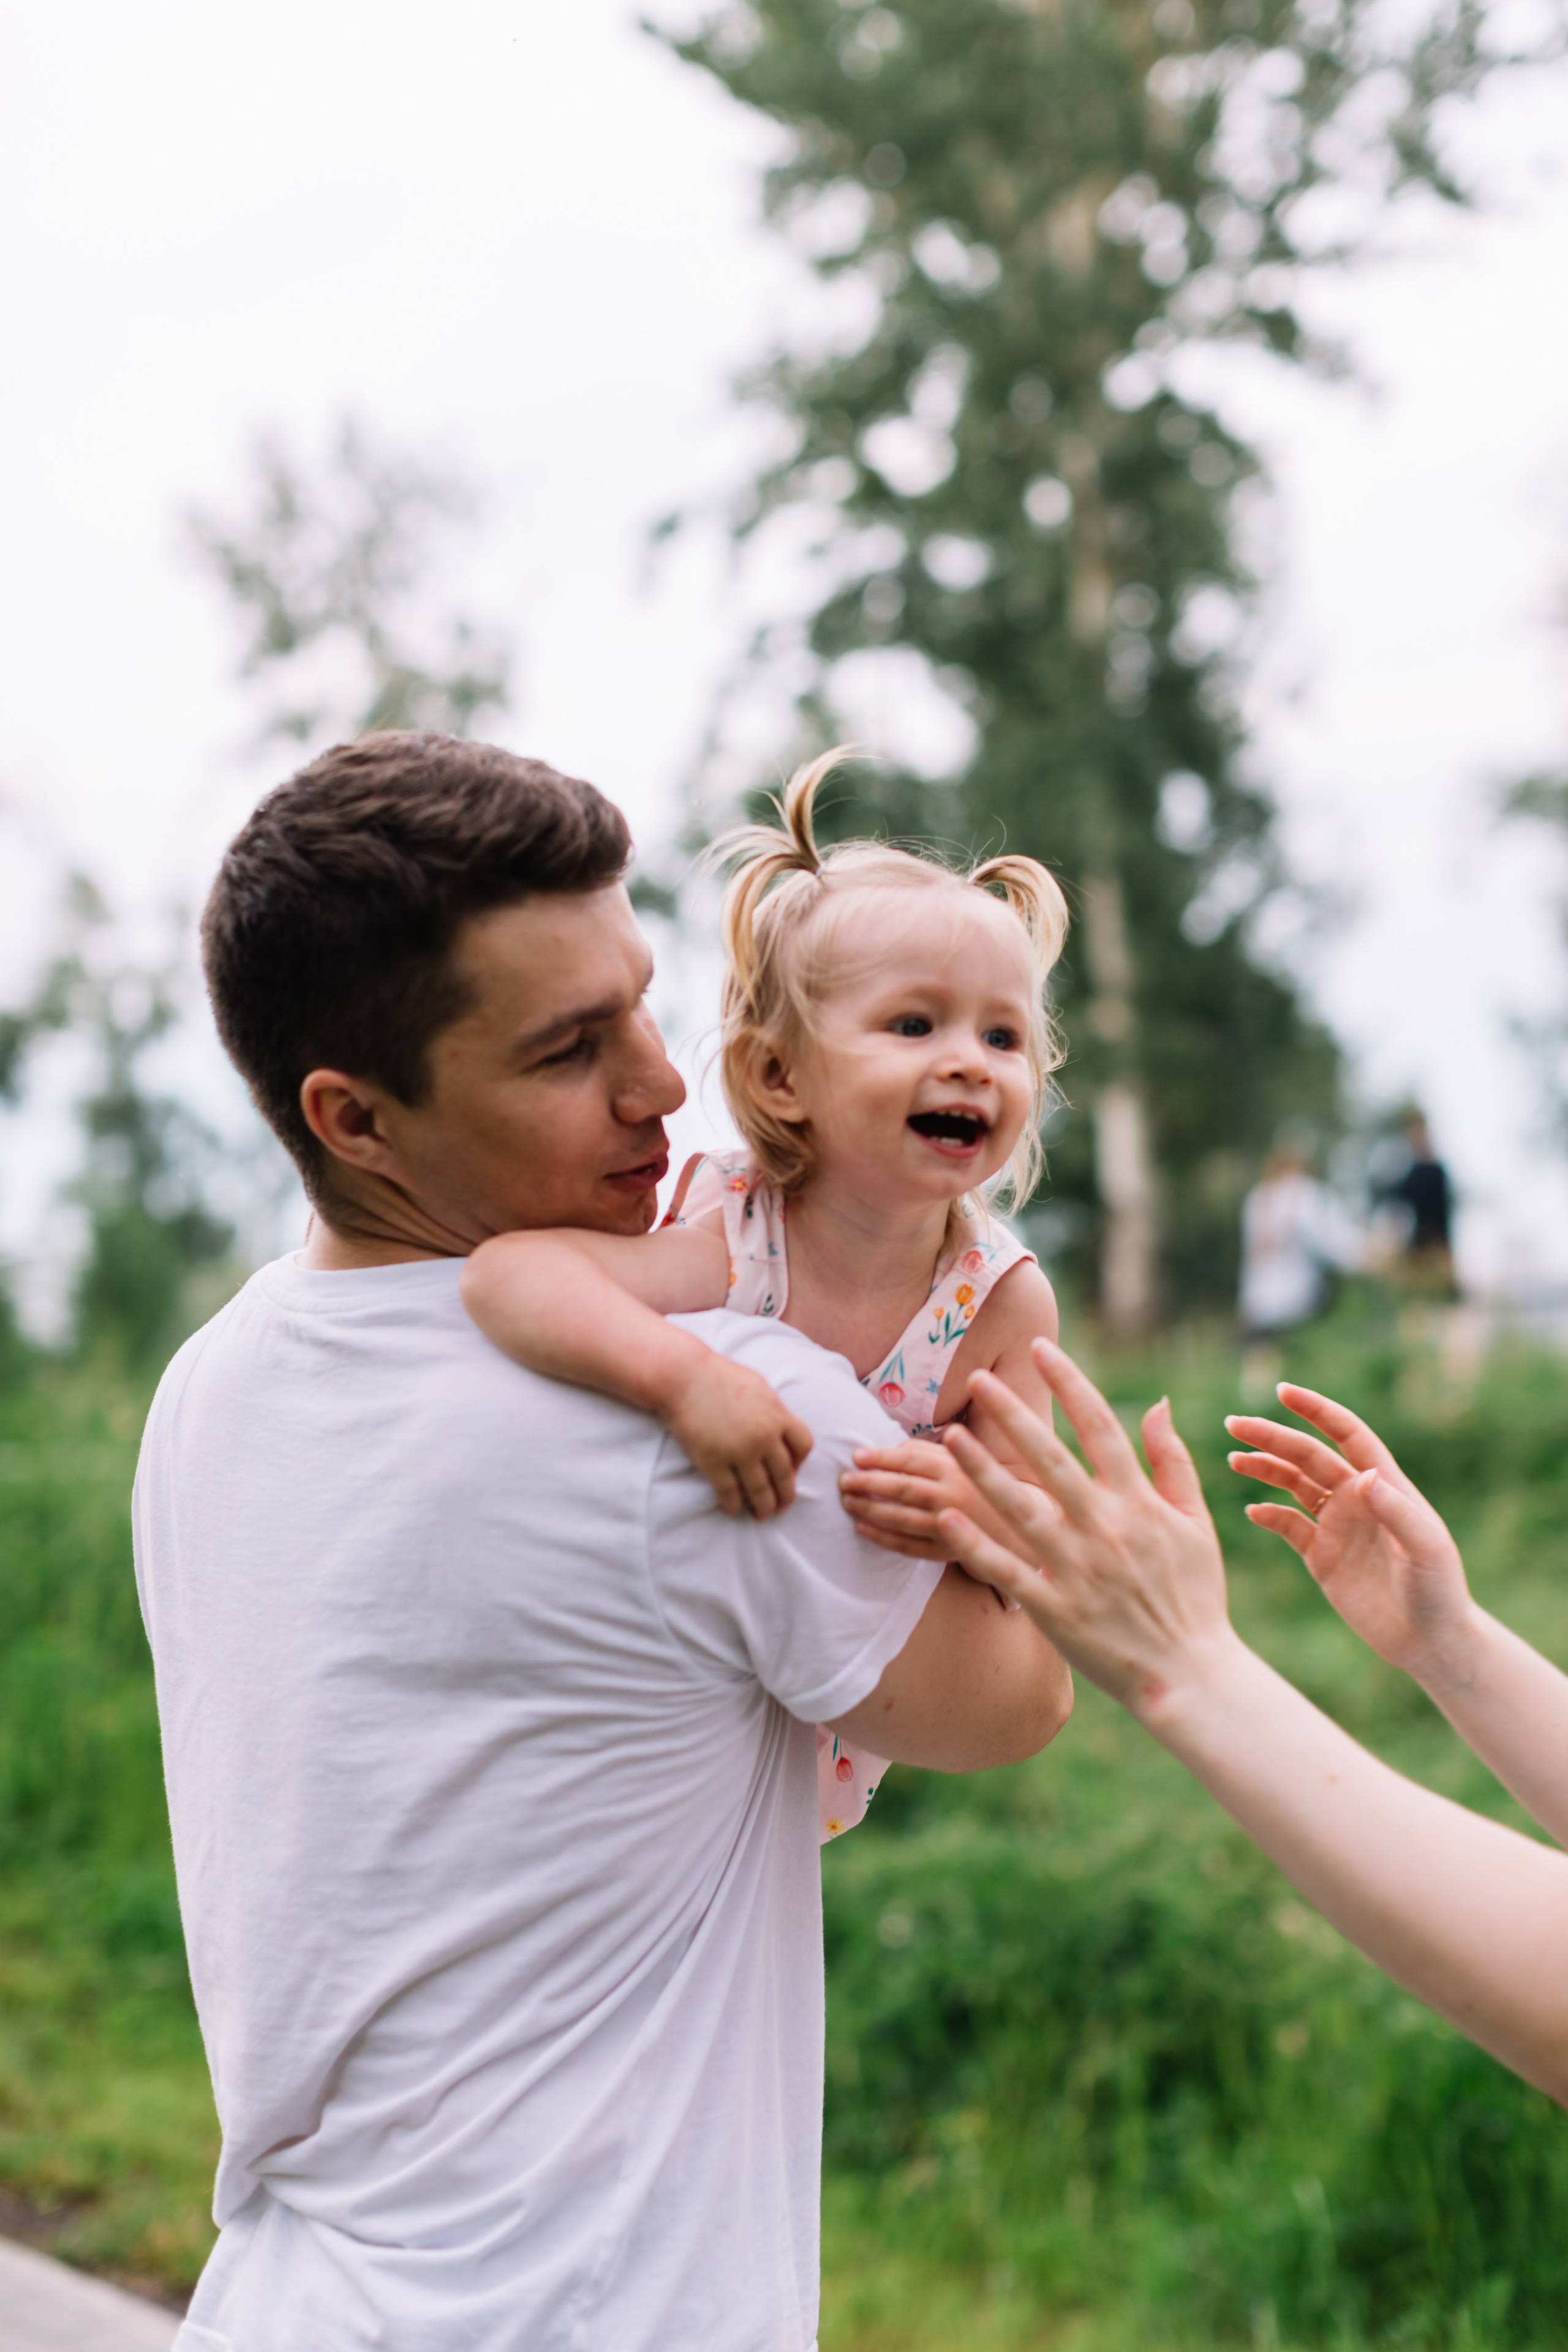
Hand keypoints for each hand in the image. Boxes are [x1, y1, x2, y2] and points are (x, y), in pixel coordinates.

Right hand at [662, 1350, 813, 1518]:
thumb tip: (781, 1426)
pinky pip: (730, 1492)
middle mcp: (764, 1437)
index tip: (792, 1471)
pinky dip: (734, 1505)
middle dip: (785, 1495)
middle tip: (782, 1506)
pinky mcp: (714, 1462)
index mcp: (778, 1415)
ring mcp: (739, 1452)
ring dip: (764, 1507)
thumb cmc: (719, 1376)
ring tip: (763, 1515)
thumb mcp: (758, 1386)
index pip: (803, 1446)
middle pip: (784, 1475)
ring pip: (760, 1490)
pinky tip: (734, 1510)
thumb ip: (773, 1409)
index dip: (800, 1463)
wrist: (683, 1377)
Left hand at [838, 1436, 993, 1560]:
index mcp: (955, 1468)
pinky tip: (861, 1528)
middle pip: (903, 1489)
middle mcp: (952, 1496)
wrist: (1011, 1524)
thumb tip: (887, 1451)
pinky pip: (907, 1545)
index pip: (911, 1460)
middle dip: (869, 1483)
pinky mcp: (945, 1551)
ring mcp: (949, 1526)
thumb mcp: (959, 1459)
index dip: (881, 1458)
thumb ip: (925, 1451)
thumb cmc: (973, 1484)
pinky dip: (882, 1537)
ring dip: (870, 1510)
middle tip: (843, 1480)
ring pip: (902, 1518)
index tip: (855, 1456)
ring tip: (847, 1502)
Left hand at [931, 1338, 1236, 1720]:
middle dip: (1013, 1414)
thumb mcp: (1194, 1522)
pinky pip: (1008, 1571)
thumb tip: (1158, 1402)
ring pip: (1020, 1509)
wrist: (1190, 1675)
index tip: (1041, 1347)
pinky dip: (976, 1544)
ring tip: (949, 1437)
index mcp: (1138, 1502)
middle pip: (1051, 1458)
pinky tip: (946, 1515)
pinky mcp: (1055, 1609)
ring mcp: (1077, 1569)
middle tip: (978, 1379)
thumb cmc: (1195, 1595)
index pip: (1100, 1426)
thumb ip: (1173, 1459)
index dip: (1069, 1382)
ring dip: (982, 1471)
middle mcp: (1104, 1528)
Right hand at [1226, 1384, 1473, 1679]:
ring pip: (1292, 1484)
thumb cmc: (1439, 1591)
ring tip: (1233, 1458)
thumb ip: (1397, 1511)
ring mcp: (1337, 1525)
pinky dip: (1268, 1515)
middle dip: (1271, 1437)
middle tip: (1234, 1424)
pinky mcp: (1321, 1556)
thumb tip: (1363, 1475)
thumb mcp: (1425, 1549)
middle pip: (1307, 1455)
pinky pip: (1287, 1526)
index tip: (1283, 1391)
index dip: (1316, 1410)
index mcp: (1383, 1485)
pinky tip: (1252, 1511)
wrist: (1429, 1641)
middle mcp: (1357, 1498)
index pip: (1346, 1435)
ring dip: (1264, 1468)